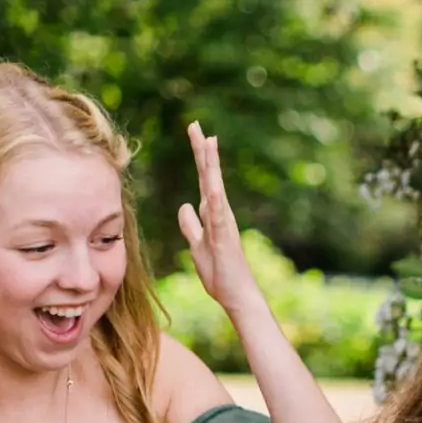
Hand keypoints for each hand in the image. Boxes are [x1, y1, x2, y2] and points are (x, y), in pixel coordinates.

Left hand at [177, 122, 266, 320]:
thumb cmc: (219, 273)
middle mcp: (220, 214)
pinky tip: (213, 185)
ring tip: (208, 144)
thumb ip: (190, 225)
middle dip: (203, 151)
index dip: (199, 157)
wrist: (237, 296)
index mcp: (212, 214)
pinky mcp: (225, 238)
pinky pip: (219, 216)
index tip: (195, 133)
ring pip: (216, 189)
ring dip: (212, 167)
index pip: (203, 180)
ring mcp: (224, 224)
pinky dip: (216, 200)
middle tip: (196, 126)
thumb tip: (184, 206)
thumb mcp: (197, 245)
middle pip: (210, 177)